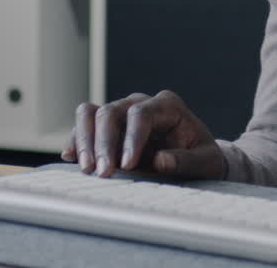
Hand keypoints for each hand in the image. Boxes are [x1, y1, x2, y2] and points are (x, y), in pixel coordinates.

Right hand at [60, 91, 225, 179]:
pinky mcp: (108, 127)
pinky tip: (70, 157)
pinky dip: (76, 139)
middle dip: (104, 143)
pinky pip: (84, 125)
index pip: (141, 114)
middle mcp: (141, 103)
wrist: (197, 157)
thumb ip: (185, 161)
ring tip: (86, 168)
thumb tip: (160, 161)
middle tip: (103, 173)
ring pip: (92, 113)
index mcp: (168, 105)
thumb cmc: (203, 157)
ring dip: (84, 139)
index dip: (132, 138)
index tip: (128, 164)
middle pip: (111, 112)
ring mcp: (122, 112)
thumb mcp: (205, 162)